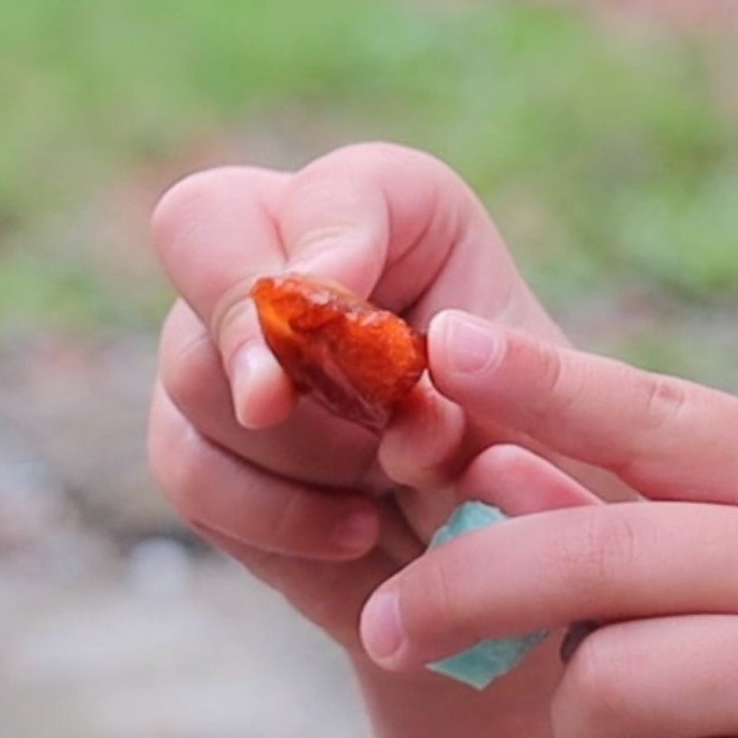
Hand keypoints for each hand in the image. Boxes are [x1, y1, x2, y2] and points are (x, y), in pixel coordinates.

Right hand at [147, 142, 564, 647]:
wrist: (511, 552)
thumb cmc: (545, 451)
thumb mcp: (550, 405)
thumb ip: (497, 381)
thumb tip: (421, 393)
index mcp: (406, 215)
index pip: (336, 185)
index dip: (329, 238)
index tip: (348, 314)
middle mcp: (301, 252)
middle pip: (204, 231)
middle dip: (250, 328)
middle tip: (279, 402)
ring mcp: (237, 340)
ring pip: (194, 364)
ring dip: (291, 442)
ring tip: (384, 488)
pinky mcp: (202, 434)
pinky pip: (187, 464)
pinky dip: (267, 511)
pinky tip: (354, 530)